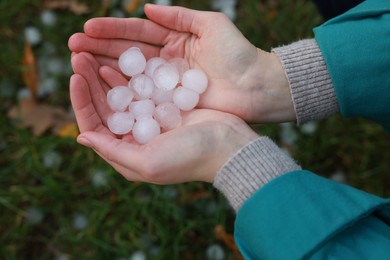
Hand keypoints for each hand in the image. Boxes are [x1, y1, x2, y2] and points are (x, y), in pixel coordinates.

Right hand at [68, 4, 294, 122]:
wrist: (256, 86)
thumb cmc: (238, 53)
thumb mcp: (212, 25)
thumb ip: (179, 17)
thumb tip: (146, 8)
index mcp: (175, 41)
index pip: (137, 33)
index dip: (112, 30)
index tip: (87, 29)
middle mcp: (166, 62)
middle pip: (128, 53)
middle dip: (100, 48)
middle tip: (72, 46)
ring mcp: (166, 83)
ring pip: (130, 73)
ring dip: (104, 67)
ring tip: (78, 62)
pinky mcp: (170, 102)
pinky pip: (142, 94)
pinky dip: (122, 89)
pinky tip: (102, 84)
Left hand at [70, 52, 257, 183]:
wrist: (229, 147)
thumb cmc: (189, 158)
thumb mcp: (146, 162)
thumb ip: (113, 151)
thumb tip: (81, 138)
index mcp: (127, 153)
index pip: (94, 125)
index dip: (82, 101)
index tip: (75, 77)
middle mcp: (135, 137)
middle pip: (105, 107)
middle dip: (90, 82)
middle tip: (79, 56)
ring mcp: (150, 121)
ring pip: (120, 95)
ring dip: (105, 75)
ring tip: (92, 54)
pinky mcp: (164, 107)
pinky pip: (140, 88)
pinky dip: (128, 76)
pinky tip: (118, 61)